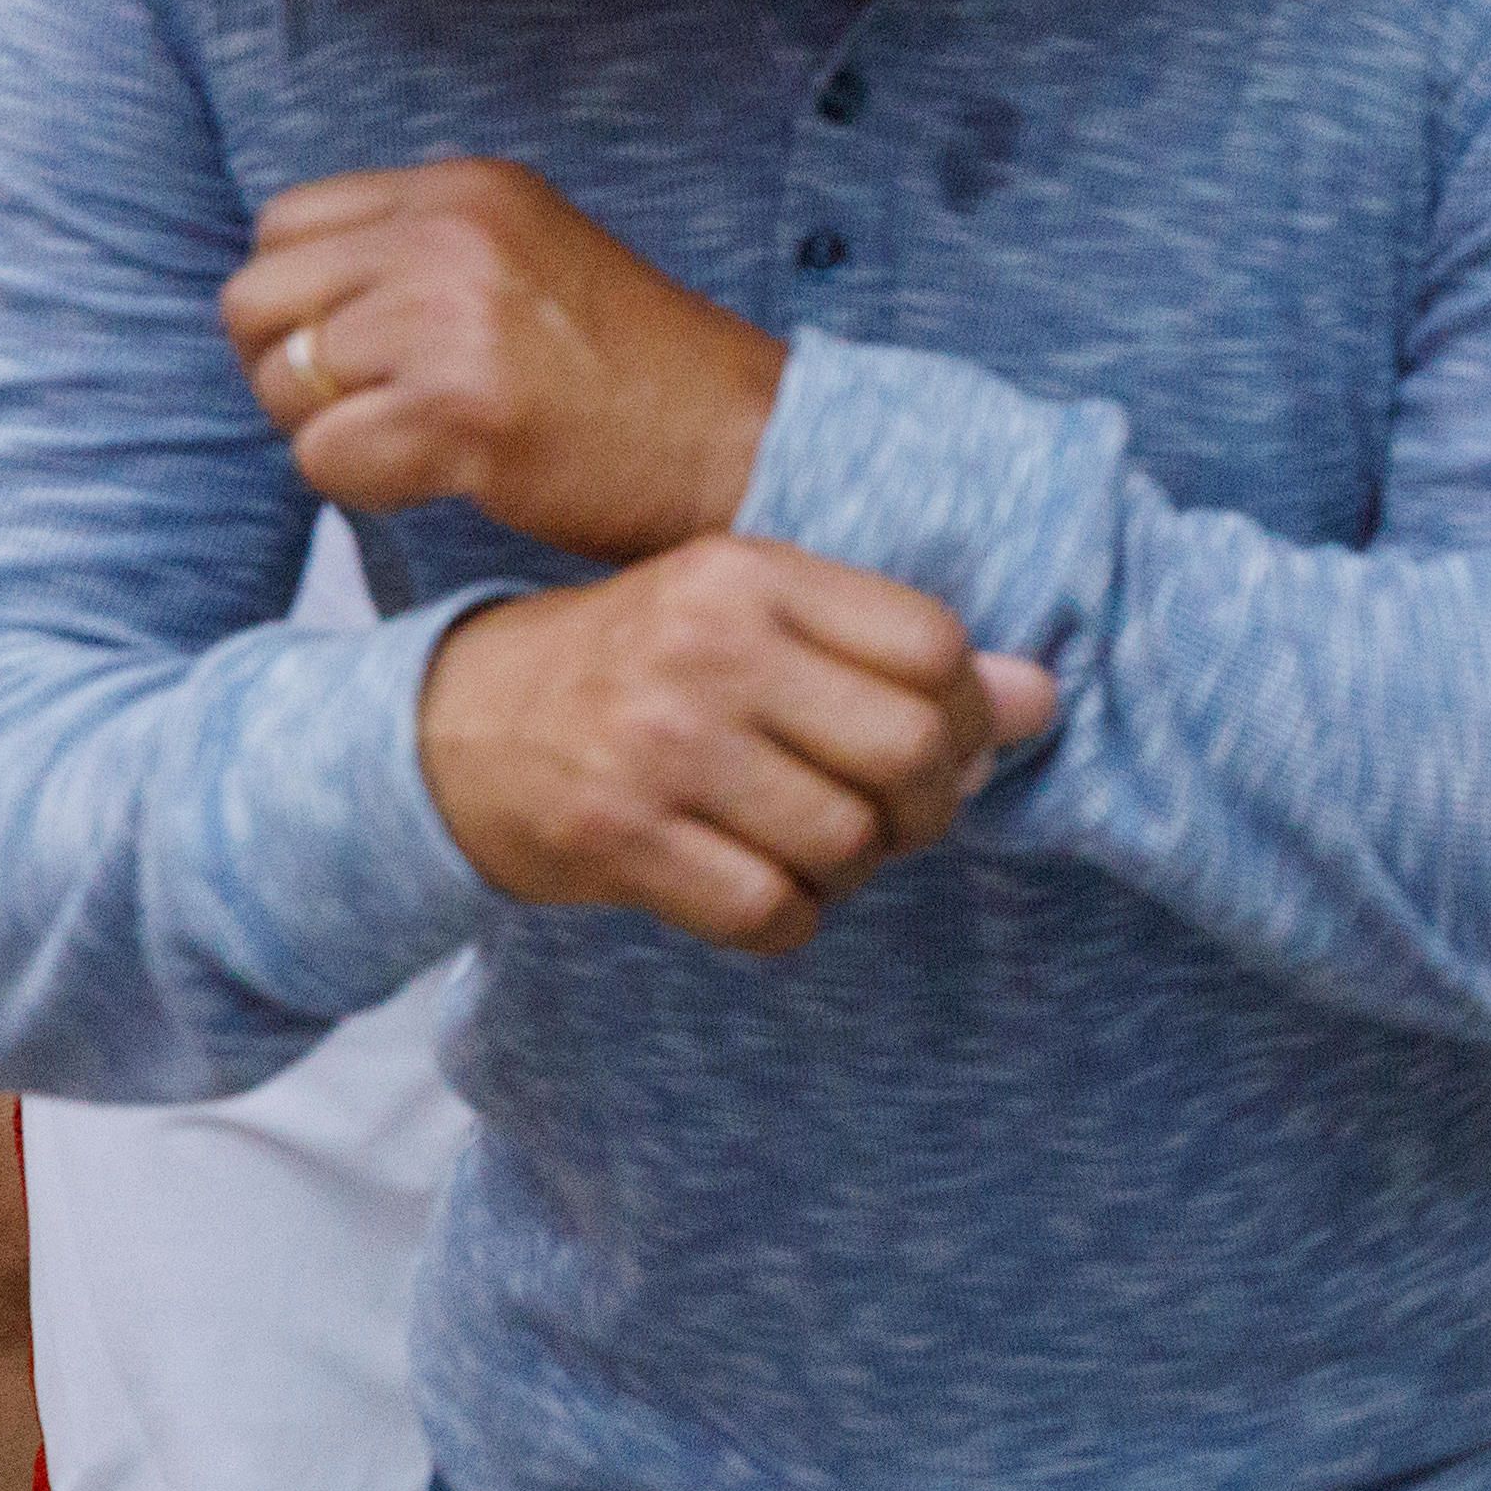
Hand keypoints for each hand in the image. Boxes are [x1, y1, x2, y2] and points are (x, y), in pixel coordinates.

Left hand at [221, 163, 784, 563]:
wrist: (752, 439)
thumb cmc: (644, 375)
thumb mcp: (532, 256)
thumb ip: (419, 252)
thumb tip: (290, 303)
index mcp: (468, 187)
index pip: (284, 225)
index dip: (305, 301)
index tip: (371, 350)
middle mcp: (451, 235)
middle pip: (255, 301)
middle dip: (293, 370)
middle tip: (382, 408)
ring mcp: (453, 318)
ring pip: (282, 385)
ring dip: (335, 432)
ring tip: (432, 441)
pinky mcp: (458, 410)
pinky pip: (323, 458)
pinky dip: (370, 486)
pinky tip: (448, 476)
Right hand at [418, 538, 1061, 955]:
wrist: (447, 727)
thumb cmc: (633, 669)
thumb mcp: (749, 618)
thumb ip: (888, 649)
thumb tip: (1043, 700)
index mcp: (748, 575)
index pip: (932, 646)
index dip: (971, 711)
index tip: (951, 741)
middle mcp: (705, 651)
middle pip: (907, 748)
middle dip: (934, 801)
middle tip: (904, 812)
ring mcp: (658, 748)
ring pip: (848, 839)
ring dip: (860, 866)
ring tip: (824, 848)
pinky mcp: (618, 841)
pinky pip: (771, 910)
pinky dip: (792, 915)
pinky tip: (765, 888)